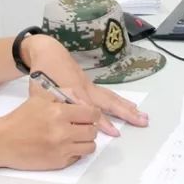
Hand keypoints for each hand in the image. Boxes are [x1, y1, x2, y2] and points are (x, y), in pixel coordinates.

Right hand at [0, 90, 99, 169]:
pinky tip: (65, 145)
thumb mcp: (40, 98)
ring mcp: (61, 149)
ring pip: (90, 147)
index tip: (89, 114)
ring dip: (85, 141)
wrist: (3, 142)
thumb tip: (82, 99)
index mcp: (59, 113)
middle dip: (89, 127)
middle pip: (93, 131)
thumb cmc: (20, 119)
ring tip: (75, 136)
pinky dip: (75, 151)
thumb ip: (63, 95)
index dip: (92, 113)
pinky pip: (78, 157)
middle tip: (81, 125)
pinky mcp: (58, 163)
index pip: (92, 114)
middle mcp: (63, 132)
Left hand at [25, 35, 148, 135]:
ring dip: (127, 108)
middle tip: (142, 121)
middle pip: (109, 101)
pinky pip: (108, 94)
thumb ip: (50, 106)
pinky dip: (120, 101)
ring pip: (111, 97)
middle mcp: (87, 88)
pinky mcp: (90, 84)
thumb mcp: (41, 91)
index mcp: (75, 90)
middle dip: (126, 112)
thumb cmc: (42, 73)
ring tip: (143, 116)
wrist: (48, 51)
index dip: (102, 121)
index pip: (91, 109)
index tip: (114, 132)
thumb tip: (58, 122)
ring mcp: (90, 85)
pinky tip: (130, 106)